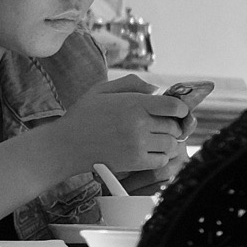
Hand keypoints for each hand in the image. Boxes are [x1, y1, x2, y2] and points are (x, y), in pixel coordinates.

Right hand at [56, 74, 190, 177]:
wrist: (66, 144)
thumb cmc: (84, 115)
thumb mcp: (103, 89)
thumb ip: (131, 84)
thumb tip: (156, 89)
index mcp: (134, 103)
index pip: (174, 106)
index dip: (180, 109)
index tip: (176, 112)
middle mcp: (139, 124)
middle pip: (174, 126)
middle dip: (172, 126)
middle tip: (161, 126)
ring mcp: (138, 145)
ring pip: (171, 145)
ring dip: (168, 142)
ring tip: (156, 139)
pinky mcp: (135, 162)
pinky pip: (162, 161)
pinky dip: (160, 157)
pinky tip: (150, 152)